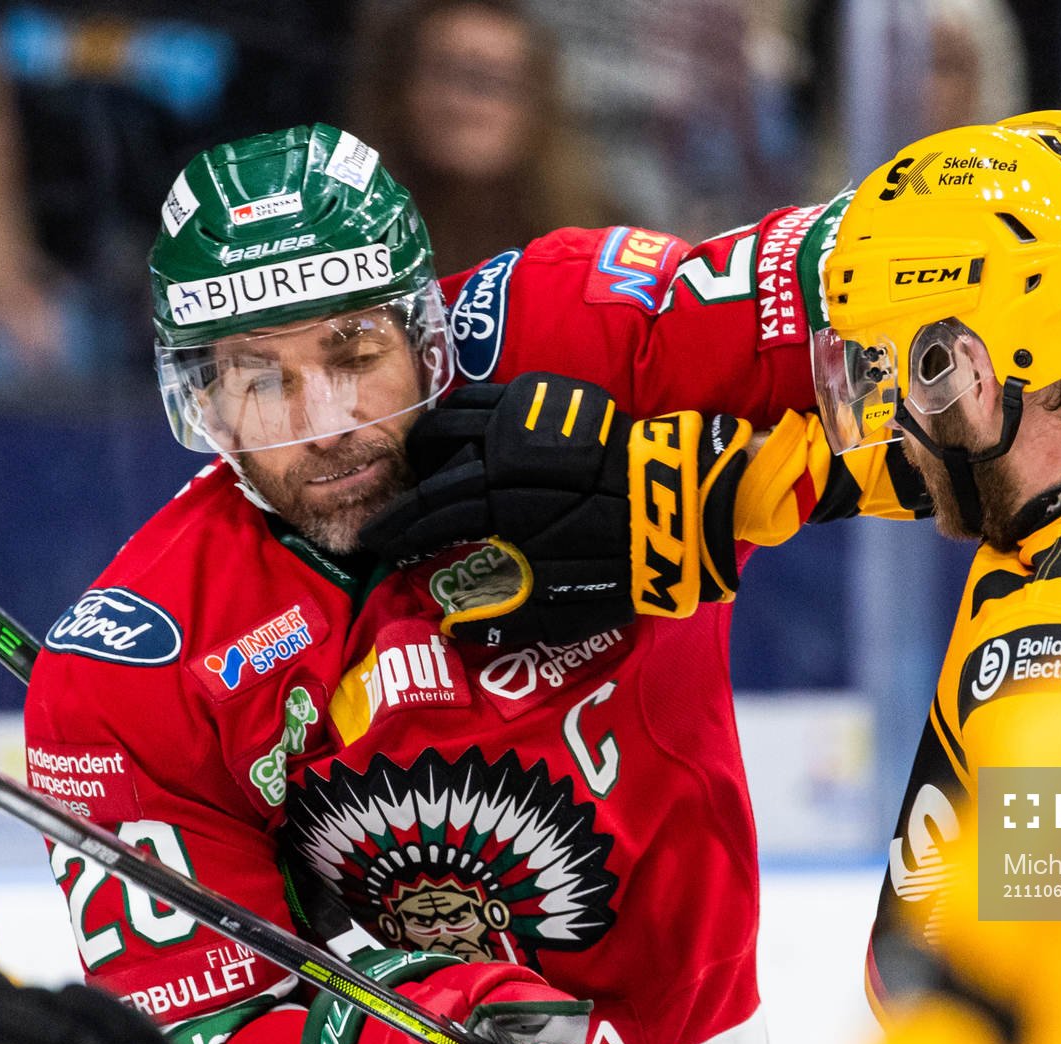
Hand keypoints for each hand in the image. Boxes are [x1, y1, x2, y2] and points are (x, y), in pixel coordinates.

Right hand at [361, 373, 751, 645]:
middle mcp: (505, 457)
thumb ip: (509, 620)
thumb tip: (457, 630)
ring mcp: (528, 421)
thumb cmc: (629, 562)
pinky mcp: (551, 399)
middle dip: (405, 495)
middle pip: (435, 470)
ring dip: (428, 445)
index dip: (399, 532)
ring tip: (419, 466)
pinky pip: (491, 397)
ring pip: (454, 420)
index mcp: (503, 508)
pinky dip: (465, 412)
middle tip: (389, 511)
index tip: (375, 545)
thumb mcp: (570, 608)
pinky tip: (463, 430)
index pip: (432, 517)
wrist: (685, 501)